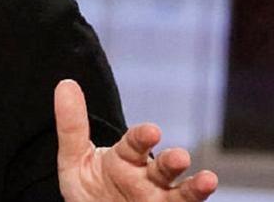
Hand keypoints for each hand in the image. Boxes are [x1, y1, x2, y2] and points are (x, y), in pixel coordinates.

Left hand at [54, 79, 217, 200]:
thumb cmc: (89, 191)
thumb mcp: (75, 160)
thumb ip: (72, 126)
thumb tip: (65, 84)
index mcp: (126, 157)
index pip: (136, 143)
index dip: (144, 137)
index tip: (152, 131)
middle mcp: (147, 176)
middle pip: (163, 167)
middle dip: (172, 161)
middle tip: (179, 157)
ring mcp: (159, 198)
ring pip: (181, 192)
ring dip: (194, 187)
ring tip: (208, 181)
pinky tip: (207, 191)